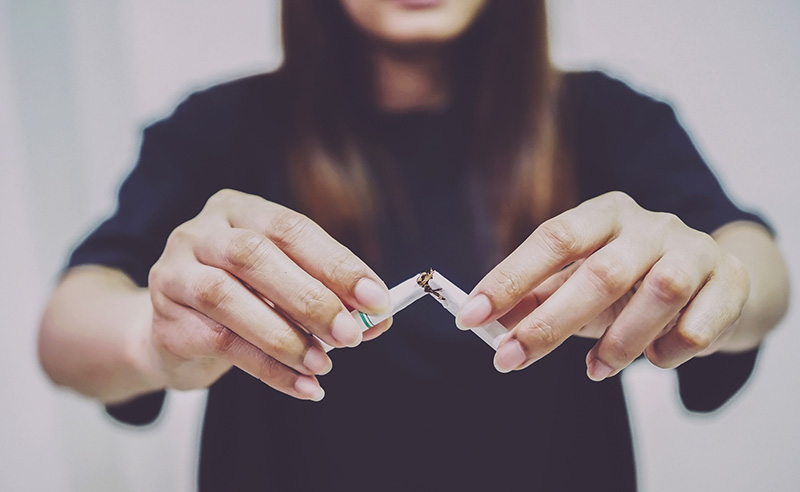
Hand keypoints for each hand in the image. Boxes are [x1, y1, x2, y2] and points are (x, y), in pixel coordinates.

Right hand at [144, 189, 390, 400]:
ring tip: (323, 364)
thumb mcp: (285, 285)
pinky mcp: (165, 319)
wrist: (174, 329)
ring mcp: (174, 272)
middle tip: (351, 335)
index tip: (376, 299)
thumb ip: (329, 295)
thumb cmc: (242, 297)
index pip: (291, 228)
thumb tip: (378, 318)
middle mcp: (201, 231)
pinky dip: (268, 368)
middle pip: (255, 256)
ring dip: (285, 337)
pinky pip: (219, 343)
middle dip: (311, 299)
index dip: (336, 264)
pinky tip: (302, 385)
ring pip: (227, 298)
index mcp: (240, 209)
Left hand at [456, 191, 749, 380]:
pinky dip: (670, 351)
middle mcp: (650, 224)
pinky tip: (655, 357)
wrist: (713, 277)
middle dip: (550, 324)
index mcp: (604, 213)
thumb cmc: (631, 279)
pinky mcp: (729, 282)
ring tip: (595, 370)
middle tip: (510, 359)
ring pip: (659, 295)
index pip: (553, 237)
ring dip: (619, 343)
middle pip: (600, 273)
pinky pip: (698, 328)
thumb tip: (485, 319)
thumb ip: (537, 296)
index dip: (510, 277)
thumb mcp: (579, 279)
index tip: (470, 315)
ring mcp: (694, 249)